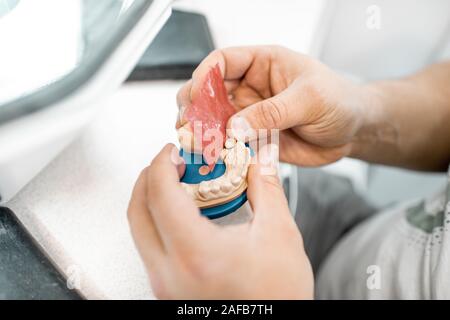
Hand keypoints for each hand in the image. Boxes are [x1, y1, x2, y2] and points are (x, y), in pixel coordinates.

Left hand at [127, 144, 313, 298]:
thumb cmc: (279, 296)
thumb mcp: (279, 235)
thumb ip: (266, 188)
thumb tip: (259, 159)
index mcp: (197, 255)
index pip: (161, 195)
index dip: (162, 165)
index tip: (172, 152)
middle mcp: (171, 273)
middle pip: (137, 212)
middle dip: (149, 178)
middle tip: (170, 163)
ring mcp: (164, 286)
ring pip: (139, 231)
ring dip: (151, 201)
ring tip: (178, 186)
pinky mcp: (167, 292)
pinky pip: (149, 248)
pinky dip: (158, 223)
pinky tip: (182, 215)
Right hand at [177, 46, 368, 165]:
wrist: (353, 131)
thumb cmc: (339, 101)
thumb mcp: (310, 99)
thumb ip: (273, 112)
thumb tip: (235, 126)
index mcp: (263, 64)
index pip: (223, 61)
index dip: (204, 75)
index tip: (196, 94)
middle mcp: (250, 88)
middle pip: (210, 93)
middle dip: (195, 108)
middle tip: (188, 125)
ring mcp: (250, 115)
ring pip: (215, 121)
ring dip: (202, 132)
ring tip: (195, 144)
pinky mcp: (254, 139)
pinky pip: (230, 144)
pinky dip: (218, 151)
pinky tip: (212, 158)